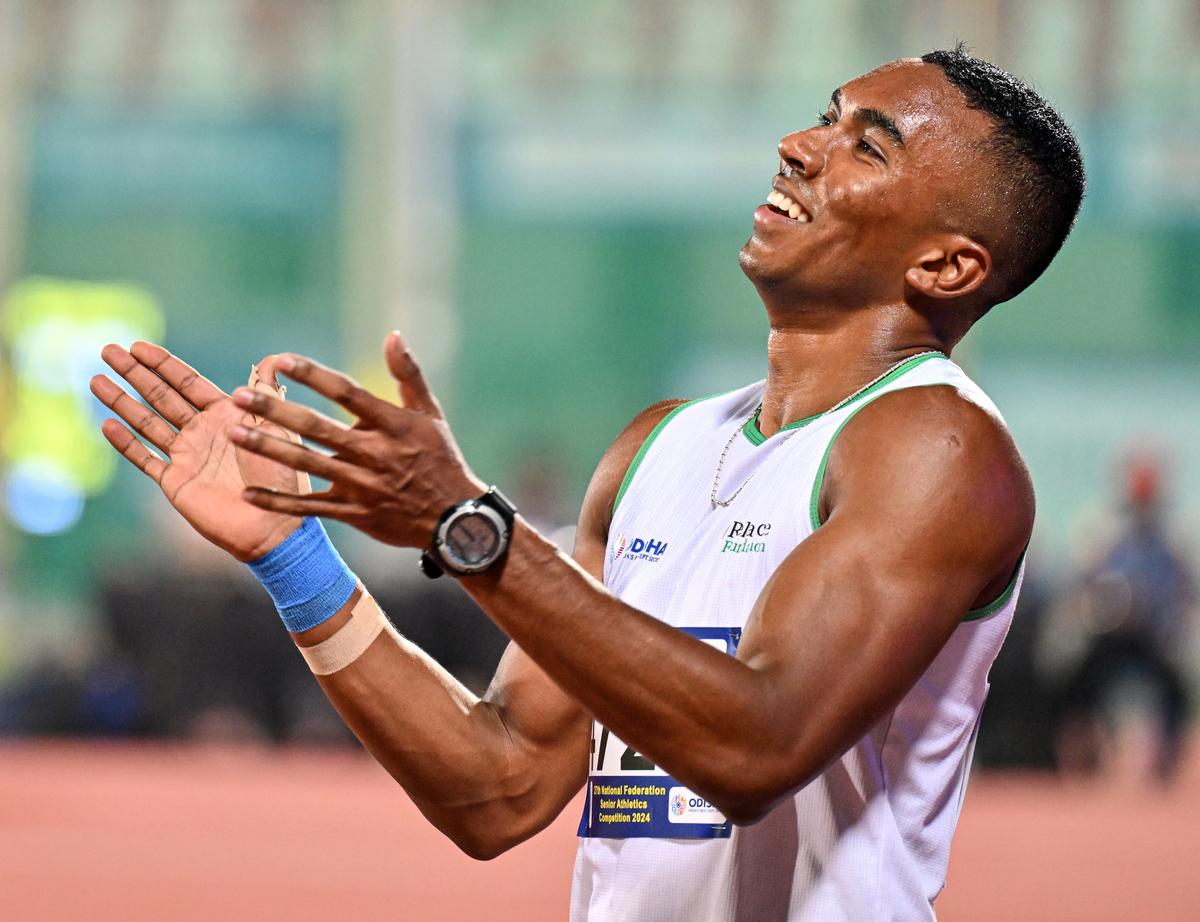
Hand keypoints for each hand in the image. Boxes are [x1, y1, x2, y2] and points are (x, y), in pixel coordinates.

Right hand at [90, 342, 303, 560]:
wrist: (274, 525)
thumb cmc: (284, 476)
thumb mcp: (279, 428)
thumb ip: (267, 394)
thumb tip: (274, 357)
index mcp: (227, 415)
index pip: (188, 383)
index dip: (163, 364)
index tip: (138, 346)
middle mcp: (203, 432)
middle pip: (162, 396)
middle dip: (135, 373)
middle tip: (108, 350)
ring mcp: (187, 456)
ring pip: (147, 422)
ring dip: (122, 402)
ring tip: (96, 379)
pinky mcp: (175, 481)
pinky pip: (145, 458)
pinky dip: (126, 443)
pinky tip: (106, 424)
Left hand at [227, 332, 485, 548]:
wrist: (455, 519)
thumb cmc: (441, 459)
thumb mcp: (430, 414)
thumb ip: (408, 374)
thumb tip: (392, 335)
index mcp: (391, 424)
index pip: (346, 392)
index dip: (312, 376)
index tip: (280, 361)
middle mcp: (372, 452)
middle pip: (316, 427)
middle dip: (275, 410)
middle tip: (239, 396)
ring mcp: (361, 484)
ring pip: (307, 464)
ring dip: (268, 448)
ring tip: (235, 433)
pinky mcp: (353, 512)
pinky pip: (310, 507)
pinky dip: (279, 502)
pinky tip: (249, 492)